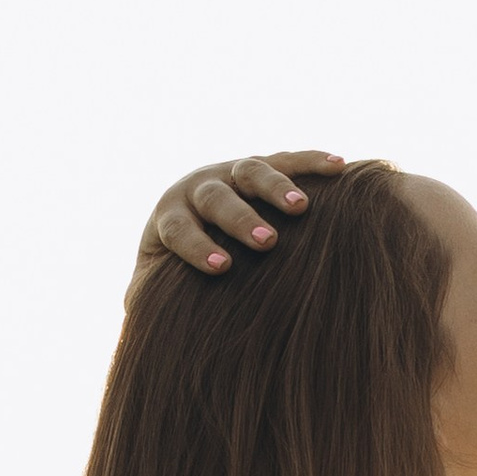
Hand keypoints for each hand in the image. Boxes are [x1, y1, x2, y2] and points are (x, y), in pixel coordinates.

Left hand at [124, 150, 346, 309]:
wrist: (194, 214)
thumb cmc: (177, 264)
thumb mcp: (156, 280)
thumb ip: (146, 296)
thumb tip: (137, 317)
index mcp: (170, 216)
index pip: (178, 229)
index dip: (197, 246)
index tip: (221, 268)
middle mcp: (198, 188)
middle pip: (216, 198)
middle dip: (241, 220)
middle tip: (267, 242)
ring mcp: (230, 172)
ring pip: (250, 171)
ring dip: (275, 187)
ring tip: (301, 208)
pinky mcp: (261, 164)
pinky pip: (288, 158)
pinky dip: (312, 161)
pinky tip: (339, 167)